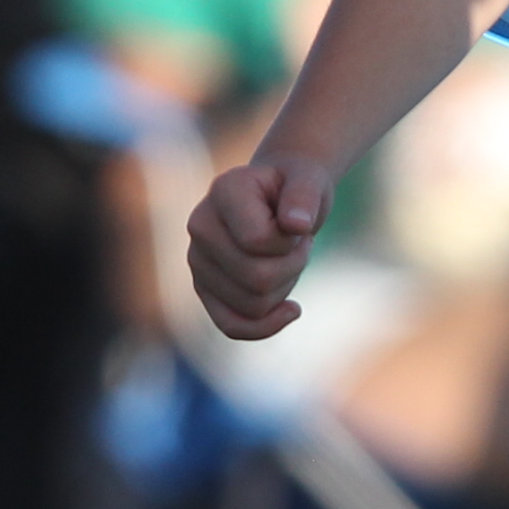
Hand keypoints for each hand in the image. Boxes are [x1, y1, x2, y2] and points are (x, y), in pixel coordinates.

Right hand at [188, 153, 334, 339]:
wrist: (278, 197)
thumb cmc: (295, 187)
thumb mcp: (310, 181)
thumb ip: (305, 196)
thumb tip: (297, 224)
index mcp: (223, 192)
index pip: (258, 241)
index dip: (289, 242)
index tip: (297, 223)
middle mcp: (200, 226)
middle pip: (257, 279)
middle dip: (293, 266)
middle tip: (299, 243)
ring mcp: (198, 261)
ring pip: (253, 306)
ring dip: (285, 287)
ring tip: (285, 257)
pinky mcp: (204, 289)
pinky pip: (233, 327)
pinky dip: (266, 326)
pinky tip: (291, 309)